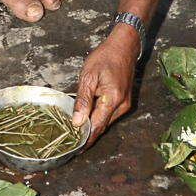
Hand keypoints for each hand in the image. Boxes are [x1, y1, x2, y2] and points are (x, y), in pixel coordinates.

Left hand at [72, 25, 139, 143]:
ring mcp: (125, 104)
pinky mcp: (125, 101)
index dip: (85, 138)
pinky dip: (98, 118)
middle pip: (102, 126)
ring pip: (106, 122)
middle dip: (87, 135)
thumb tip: (77, 122)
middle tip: (70, 142)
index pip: (97, 126)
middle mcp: (122, 105)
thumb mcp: (88, 76)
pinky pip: (109, 115)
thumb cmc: (105, 57)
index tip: (74, 149)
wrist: (124, 46)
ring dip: (92, 127)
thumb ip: (83, 100)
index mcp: (113, 99)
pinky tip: (87, 118)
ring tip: (75, 132)